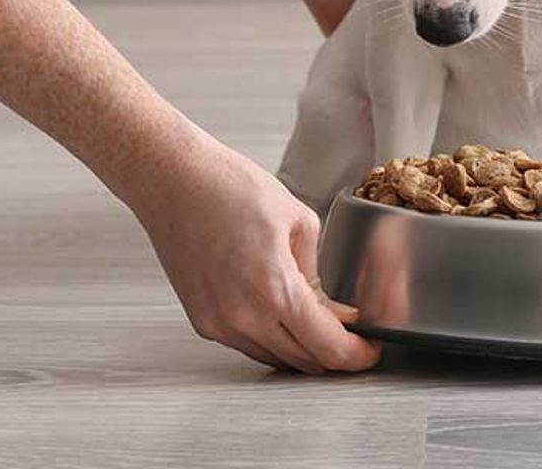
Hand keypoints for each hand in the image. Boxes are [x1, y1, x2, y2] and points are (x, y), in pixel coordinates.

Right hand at [130, 139, 380, 372]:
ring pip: (276, 358)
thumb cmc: (228, 186)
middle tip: (350, 333)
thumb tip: (336, 311)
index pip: (330, 348)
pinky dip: (270, 336)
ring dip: (301, 347)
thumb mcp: (297, 221)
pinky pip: (248, 344)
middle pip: (306, 362)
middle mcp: (243, 316)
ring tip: (315, 319)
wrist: (171, 179)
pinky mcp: (202, 321)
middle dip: (335, 352)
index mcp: (274, 289)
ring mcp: (219, 323)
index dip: (358, 355)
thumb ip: (319, 275)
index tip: (370, 347)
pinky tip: (277, 310)